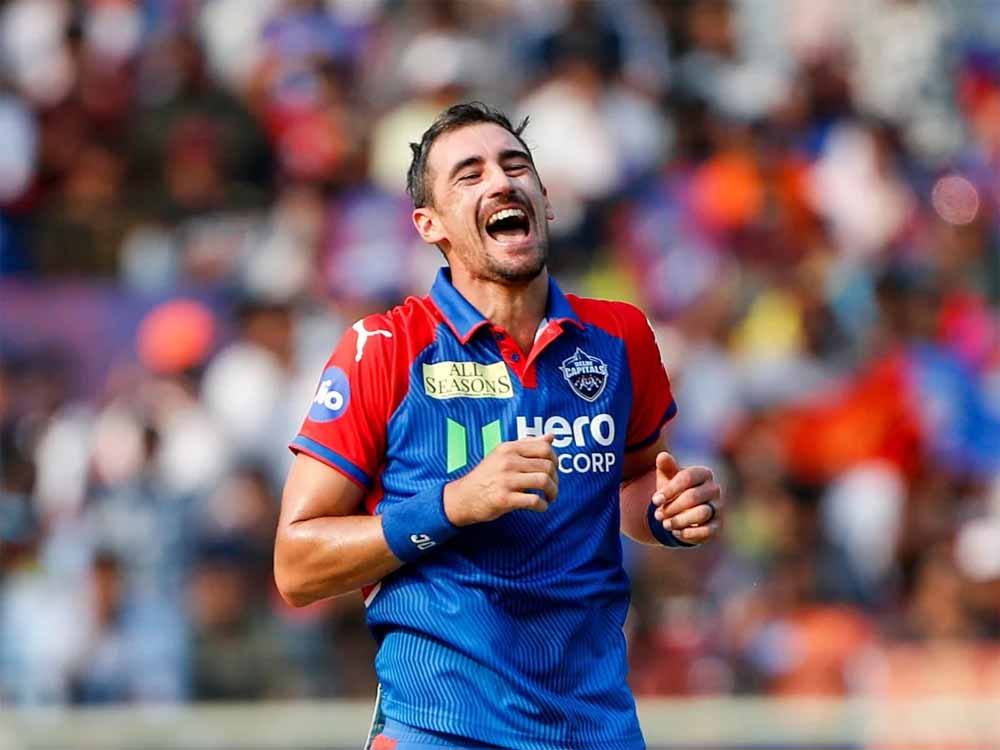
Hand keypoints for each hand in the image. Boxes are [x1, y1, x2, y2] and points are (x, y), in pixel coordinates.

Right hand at [443, 434, 558, 526]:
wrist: (463, 497)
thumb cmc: (486, 476)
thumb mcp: (503, 454)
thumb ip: (527, 445)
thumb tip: (551, 436)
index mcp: (508, 448)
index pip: (544, 449)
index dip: (555, 460)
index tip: (553, 470)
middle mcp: (507, 461)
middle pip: (547, 466)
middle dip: (555, 480)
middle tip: (552, 489)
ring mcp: (505, 480)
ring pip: (543, 482)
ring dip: (552, 492)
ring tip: (550, 498)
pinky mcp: (504, 499)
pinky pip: (534, 501)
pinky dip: (543, 505)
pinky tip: (541, 507)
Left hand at [651, 452, 721, 544]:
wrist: (682, 512)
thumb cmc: (674, 491)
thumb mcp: (667, 479)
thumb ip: (666, 467)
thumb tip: (662, 455)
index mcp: (703, 473)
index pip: (687, 478)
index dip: (669, 490)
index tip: (654, 500)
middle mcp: (714, 489)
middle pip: (693, 497)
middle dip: (672, 507)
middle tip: (657, 515)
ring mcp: (718, 507)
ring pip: (701, 513)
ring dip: (679, 521)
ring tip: (665, 524)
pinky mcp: (717, 526)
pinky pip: (706, 531)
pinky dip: (688, 533)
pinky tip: (676, 533)